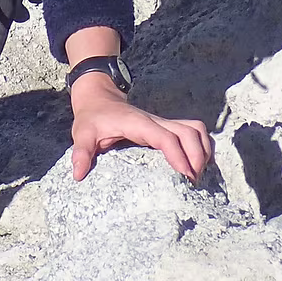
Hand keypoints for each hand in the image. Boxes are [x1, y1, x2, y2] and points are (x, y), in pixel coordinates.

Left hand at [69, 77, 211, 184]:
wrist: (99, 97)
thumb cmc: (93, 117)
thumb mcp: (83, 133)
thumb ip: (82, 151)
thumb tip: (79, 174)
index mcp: (139, 124)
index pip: (165, 136)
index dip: (178, 155)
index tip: (186, 176)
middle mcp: (156, 121)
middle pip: (189, 131)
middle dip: (198, 156)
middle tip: (193, 183)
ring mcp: (164, 123)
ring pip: (195, 129)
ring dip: (203, 150)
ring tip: (198, 175)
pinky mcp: (167, 127)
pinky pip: (192, 132)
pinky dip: (201, 146)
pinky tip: (197, 166)